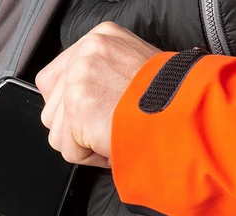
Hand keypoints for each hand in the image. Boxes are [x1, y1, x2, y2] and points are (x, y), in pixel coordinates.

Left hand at [35, 21, 160, 167]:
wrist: (183, 113)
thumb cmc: (170, 100)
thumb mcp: (133, 69)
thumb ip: (101, 78)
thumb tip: (80, 107)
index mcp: (99, 38)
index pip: (54, 79)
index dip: (68, 109)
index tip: (91, 119)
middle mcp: (86, 52)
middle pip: (51, 109)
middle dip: (75, 130)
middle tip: (108, 129)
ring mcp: (79, 79)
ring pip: (57, 132)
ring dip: (84, 144)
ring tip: (113, 134)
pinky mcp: (77, 109)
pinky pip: (69, 150)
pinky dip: (90, 157)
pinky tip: (113, 142)